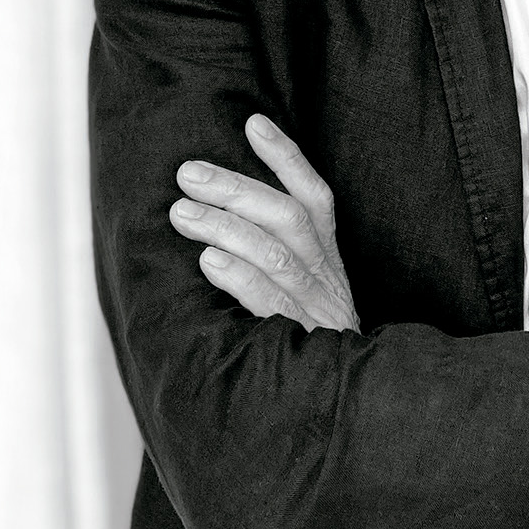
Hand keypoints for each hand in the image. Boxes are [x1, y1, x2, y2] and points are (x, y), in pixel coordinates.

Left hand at [169, 114, 359, 331]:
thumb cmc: (310, 342)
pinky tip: (209, 262)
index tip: (253, 122)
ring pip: (275, 254)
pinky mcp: (303, 342)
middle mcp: (326, 276)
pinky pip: (271, 303)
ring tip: (181, 214)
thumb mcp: (305, 291)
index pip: (314, 195)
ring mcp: (316, 309)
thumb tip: (220, 210)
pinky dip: (239, 278)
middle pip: (288, 216)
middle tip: (188, 174)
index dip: (286, 157)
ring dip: (225, 227)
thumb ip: (277, 254)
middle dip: (235, 188)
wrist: (347, 406)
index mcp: (327, 259)